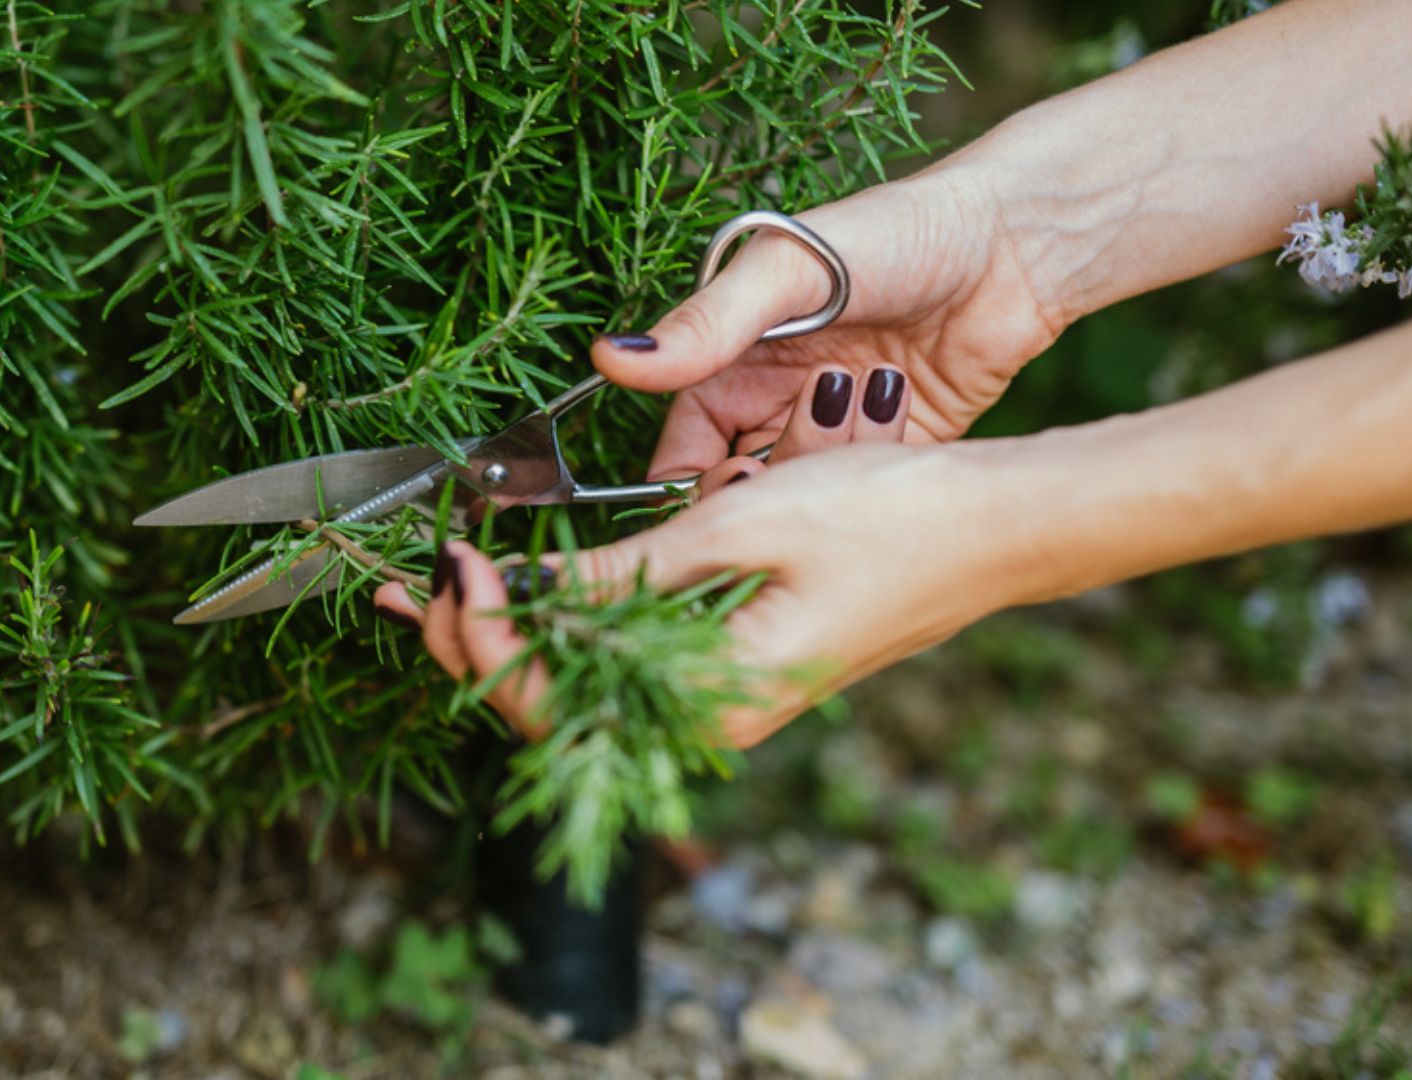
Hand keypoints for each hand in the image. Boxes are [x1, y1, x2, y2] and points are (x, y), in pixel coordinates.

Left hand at [374, 406, 1037, 747]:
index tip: (455, 561)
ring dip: (505, 641)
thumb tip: (520, 595)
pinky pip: (622, 667)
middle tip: (417, 577)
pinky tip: (527, 590)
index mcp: (709, 703)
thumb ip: (624, 574)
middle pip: (552, 712)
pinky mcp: (727, 667)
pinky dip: (563, 629)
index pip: (552, 702)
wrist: (993, 528)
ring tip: (443, 586)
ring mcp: (716, 698)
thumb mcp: (735, 531)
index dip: (485, 636)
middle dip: (471, 647)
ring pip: (581, 693)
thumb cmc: (888, 522)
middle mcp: (706, 721)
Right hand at [593, 169, 1063, 486]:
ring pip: (801, 498)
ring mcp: (836, 432)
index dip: (691, 486)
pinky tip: (895, 413)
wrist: (1016, 242)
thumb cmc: (896, 232)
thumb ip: (704, 325)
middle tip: (794, 456)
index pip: (683, 455)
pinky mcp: (896, 451)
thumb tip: (611, 359)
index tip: (724, 485)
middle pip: (739, 490)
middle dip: (761, 488)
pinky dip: (872, 473)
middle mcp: (776, 405)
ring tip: (858, 399)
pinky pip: (863, 492)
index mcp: (732, 365)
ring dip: (822, 467)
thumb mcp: (786, 272)